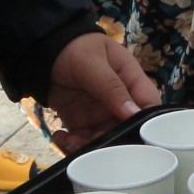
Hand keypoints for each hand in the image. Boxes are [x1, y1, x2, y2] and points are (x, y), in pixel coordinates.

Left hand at [41, 29, 160, 153]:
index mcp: (131, 80)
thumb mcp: (93, 62)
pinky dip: (73, 145)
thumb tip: (134, 113)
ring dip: (90, 147)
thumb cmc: (75, 47)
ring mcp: (100, 114)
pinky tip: (61, 138)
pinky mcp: (82, 122)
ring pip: (105, 140)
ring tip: (72, 141)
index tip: (137, 140)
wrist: (44, 50)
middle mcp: (119, 101)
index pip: (149, 105)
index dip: (149, 125)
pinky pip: (83, 141)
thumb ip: (111, 86)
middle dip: (114, 141)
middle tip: (96, 143)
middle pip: (128, 130)